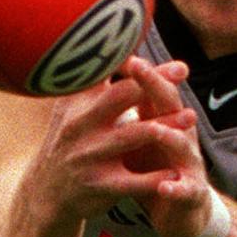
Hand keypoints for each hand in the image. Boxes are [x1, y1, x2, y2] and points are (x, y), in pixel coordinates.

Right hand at [21, 56, 196, 226]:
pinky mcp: (100, 186)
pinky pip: (134, 181)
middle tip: (182, 70)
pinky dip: (157, 176)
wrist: (45, 195)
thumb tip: (119, 42)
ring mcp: (89, 157)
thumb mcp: (72, 109)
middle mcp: (80, 126)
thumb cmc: (71, 142)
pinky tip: (178, 171)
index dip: (131, 56)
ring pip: (131, 136)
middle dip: (152, 82)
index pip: (103, 72)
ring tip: (191, 117)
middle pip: (119, 97)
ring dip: (165, 125)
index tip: (152, 40)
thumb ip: (96, 82)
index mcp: (77, 103)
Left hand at [123, 56, 213, 236]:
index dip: (135, 67)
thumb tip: (98, 74)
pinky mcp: (192, 192)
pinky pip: (185, 189)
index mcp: (162, 118)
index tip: (116, 46)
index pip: (151, 85)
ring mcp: (188, 163)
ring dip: (171, 135)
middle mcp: (179, 134)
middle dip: (155, 85)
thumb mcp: (139, 133)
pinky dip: (176, 188)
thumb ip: (126, 106)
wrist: (181, 210)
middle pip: (169, 104)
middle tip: (137, 67)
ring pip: (182, 144)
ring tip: (157, 129)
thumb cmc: (155, 165)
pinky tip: (165, 187)